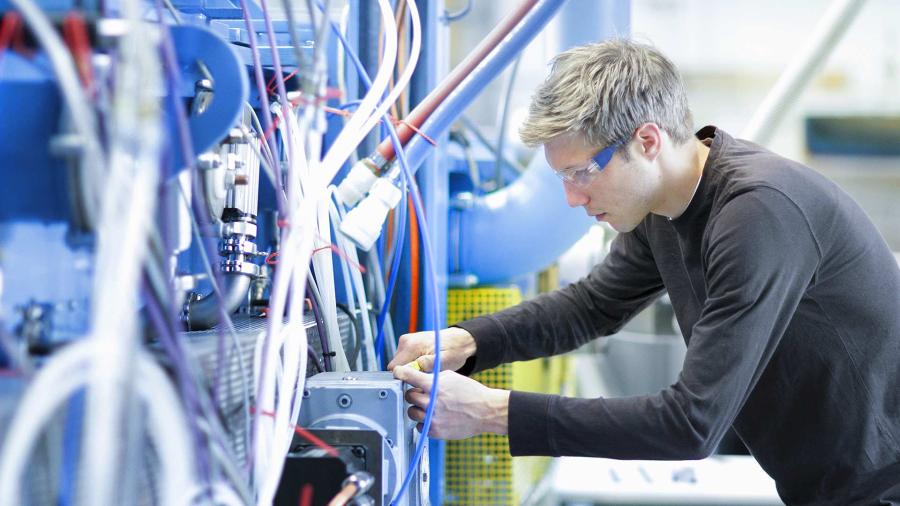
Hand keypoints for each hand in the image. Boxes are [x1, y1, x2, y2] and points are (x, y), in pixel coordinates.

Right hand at [387, 327, 475, 372]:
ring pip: (401, 365)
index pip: (395, 368)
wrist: (458, 341)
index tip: (417, 379)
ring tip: (428, 368)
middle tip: (426, 373)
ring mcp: (406, 342)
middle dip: (410, 373)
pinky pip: (405, 360)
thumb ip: (430, 363)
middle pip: (397, 367)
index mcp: (411, 345)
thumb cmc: (453, 350)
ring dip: (412, 369)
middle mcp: (405, 341)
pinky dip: (414, 365)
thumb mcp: (445, 360)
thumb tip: (417, 365)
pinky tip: (426, 364)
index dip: (405, 377)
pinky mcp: (408, 345)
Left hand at [393, 365, 509, 439]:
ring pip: (411, 412)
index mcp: (434, 386)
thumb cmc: (471, 393)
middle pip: (408, 396)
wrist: (485, 411)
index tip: (396, 373)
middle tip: (423, 394)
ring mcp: (432, 418)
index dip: (400, 373)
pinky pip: (419, 426)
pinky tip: (434, 417)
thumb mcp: (451, 377)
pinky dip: (424, 421)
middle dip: (414, 393)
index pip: (409, 377)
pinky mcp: (435, 431)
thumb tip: (420, 379)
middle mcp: (431, 402)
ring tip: (429, 407)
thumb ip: (433, 378)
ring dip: (417, 408)